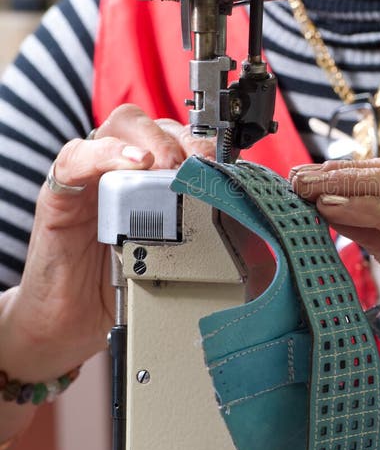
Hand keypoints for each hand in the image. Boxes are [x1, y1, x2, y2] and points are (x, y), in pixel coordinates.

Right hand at [2, 105, 213, 381]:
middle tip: (196, 163)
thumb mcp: (175, 260)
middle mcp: (118, 171)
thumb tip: (251, 225)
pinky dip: (106, 153)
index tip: (223, 160)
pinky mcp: (59, 194)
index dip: (202, 142)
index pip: (177, 138)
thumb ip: (205, 235)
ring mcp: (88, 179)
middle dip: (181, 136)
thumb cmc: (122, 290)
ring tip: (166, 164)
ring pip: (118, 127)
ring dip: (151, 138)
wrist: (70, 326)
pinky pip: (76, 157)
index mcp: (148, 181)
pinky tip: (133, 164)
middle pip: (151, 123)